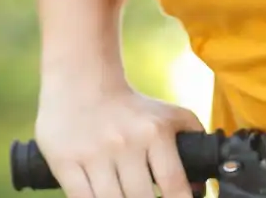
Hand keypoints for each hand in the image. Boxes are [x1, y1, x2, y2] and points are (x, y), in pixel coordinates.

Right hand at [35, 84, 207, 197]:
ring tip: (125, 197)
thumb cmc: (130, 106)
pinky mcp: (64, 160)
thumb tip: (201, 186)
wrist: (81, 80)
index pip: (173, 184)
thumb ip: (192, 140)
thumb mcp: (168, 115)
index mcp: (154, 133)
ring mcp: (92, 153)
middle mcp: (125, 143)